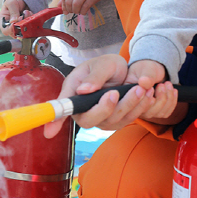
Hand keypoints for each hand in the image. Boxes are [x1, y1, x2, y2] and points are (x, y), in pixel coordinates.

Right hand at [0, 0, 30, 34]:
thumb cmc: (13, 1)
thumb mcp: (11, 3)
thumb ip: (13, 12)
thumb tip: (13, 21)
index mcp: (4, 21)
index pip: (5, 30)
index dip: (10, 29)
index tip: (15, 23)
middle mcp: (11, 26)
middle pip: (15, 33)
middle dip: (20, 25)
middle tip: (22, 16)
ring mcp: (19, 26)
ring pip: (23, 30)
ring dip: (26, 22)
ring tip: (26, 11)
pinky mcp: (26, 25)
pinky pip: (30, 26)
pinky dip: (31, 20)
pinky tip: (29, 13)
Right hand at [43, 54, 158, 136]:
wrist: (123, 70)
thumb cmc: (106, 65)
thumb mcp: (102, 64)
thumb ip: (94, 76)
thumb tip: (83, 90)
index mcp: (74, 94)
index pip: (61, 110)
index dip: (54, 122)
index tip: (49, 133)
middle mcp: (84, 110)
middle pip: (89, 120)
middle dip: (106, 108)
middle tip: (117, 92)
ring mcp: (100, 118)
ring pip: (113, 121)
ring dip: (128, 106)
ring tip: (140, 88)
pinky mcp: (116, 121)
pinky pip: (127, 119)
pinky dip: (139, 108)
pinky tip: (147, 95)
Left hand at [60, 0, 105, 14]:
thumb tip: (59, 6)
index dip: (63, 5)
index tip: (65, 9)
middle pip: (69, 0)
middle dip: (69, 9)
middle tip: (71, 11)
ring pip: (77, 4)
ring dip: (75, 11)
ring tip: (77, 11)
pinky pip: (86, 6)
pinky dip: (83, 11)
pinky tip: (83, 11)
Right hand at [126, 60, 178, 121]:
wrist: (155, 68)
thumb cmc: (148, 68)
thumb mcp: (146, 69)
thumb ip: (146, 76)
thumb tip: (144, 83)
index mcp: (127, 96)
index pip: (134, 106)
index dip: (145, 100)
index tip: (152, 88)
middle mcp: (135, 106)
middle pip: (147, 113)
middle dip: (159, 99)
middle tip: (162, 84)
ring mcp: (146, 110)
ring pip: (158, 113)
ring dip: (167, 99)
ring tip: (168, 84)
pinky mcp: (156, 111)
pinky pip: (166, 113)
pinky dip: (172, 102)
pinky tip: (173, 91)